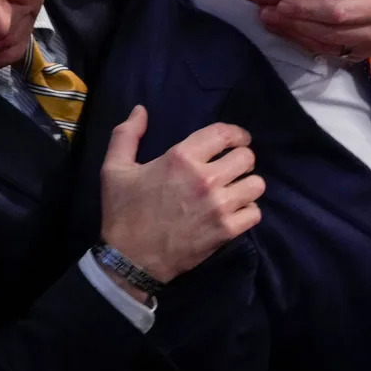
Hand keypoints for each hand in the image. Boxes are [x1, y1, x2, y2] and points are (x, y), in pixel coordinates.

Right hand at [99, 106, 264, 284]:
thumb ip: (126, 134)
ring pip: (256, 185)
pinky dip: (248, 212)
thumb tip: (141, 110)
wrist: (130, 259)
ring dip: (247, 185)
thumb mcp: (114, 169)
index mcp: (181, 157)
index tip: (237, 140)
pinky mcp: (226, 231)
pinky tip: (235, 212)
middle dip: (242, 159)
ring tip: (236, 190)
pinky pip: (255, 213)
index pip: (224, 133)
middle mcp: (205, 178)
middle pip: (246, 157)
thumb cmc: (123, 212)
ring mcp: (218, 206)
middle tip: (232, 167)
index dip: (236, 133)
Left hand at [259, 0, 370, 59]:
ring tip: (268, 20)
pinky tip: (283, 28)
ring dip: (294, 34)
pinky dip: (303, 40)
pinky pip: (327, 51)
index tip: (282, 3)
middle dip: (295, 24)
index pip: (339, 13)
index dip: (308, 10)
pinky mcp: (360, 52)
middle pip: (328, 33)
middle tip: (265, 12)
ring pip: (325, 46)